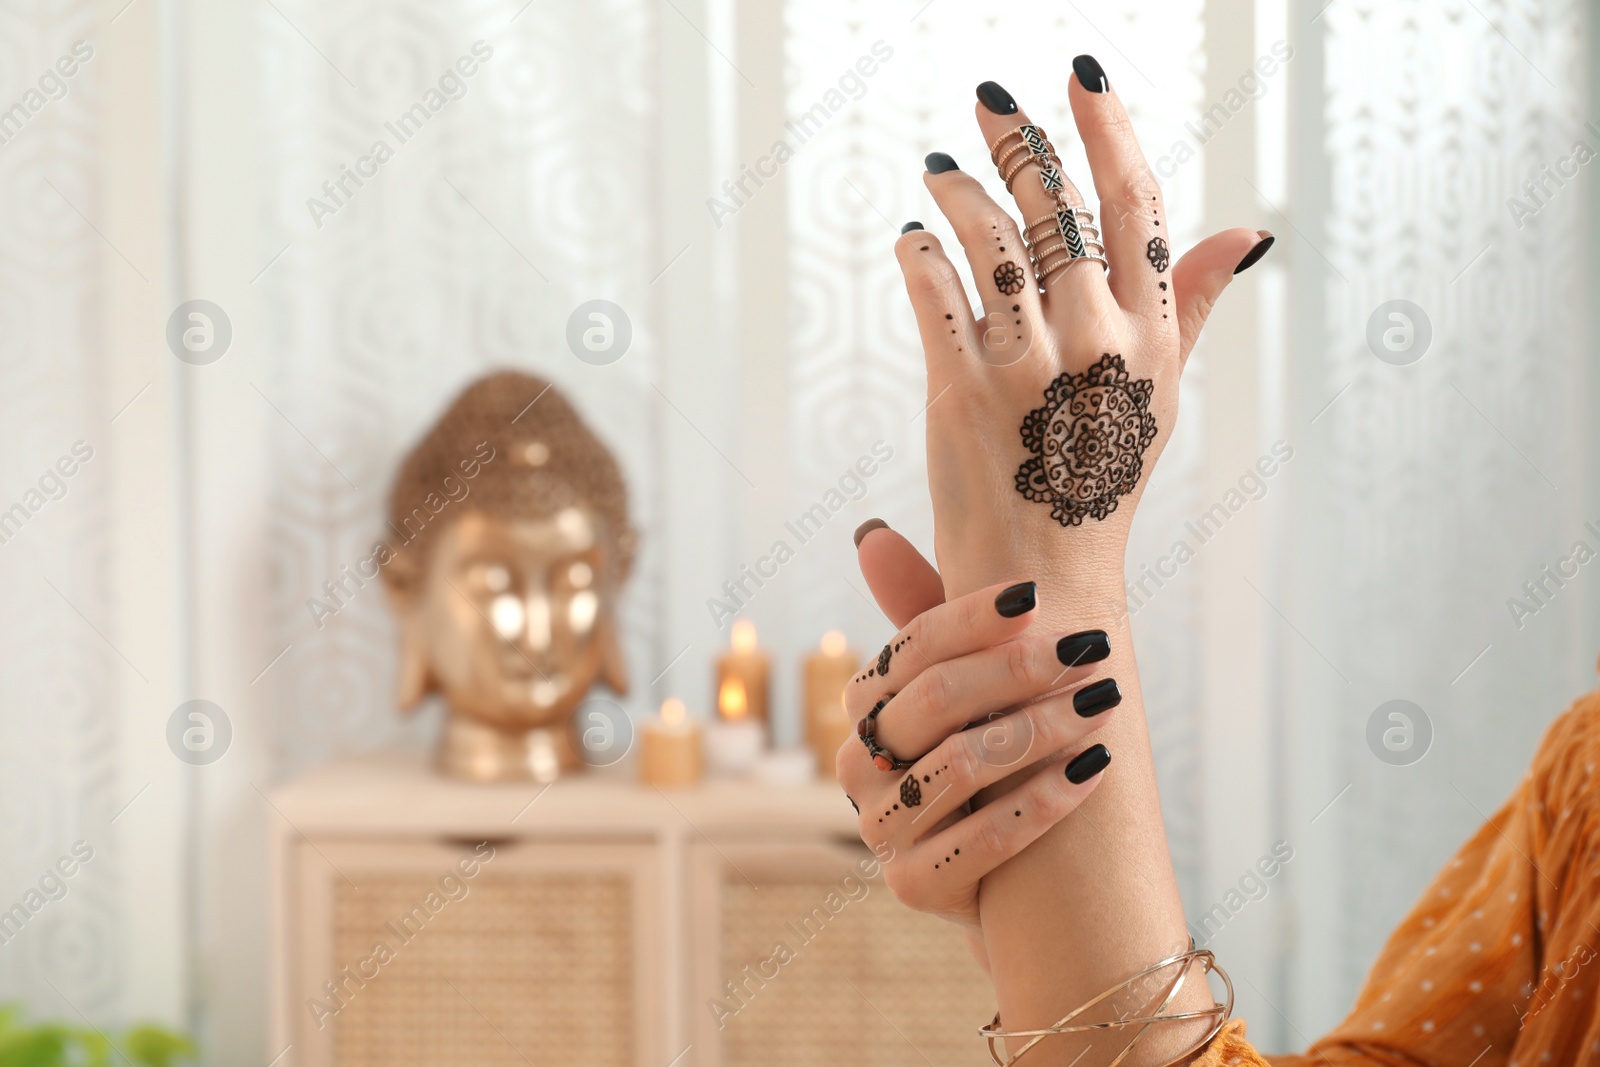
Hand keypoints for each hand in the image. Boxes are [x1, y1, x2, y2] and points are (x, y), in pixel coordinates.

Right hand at [835, 574, 1119, 932]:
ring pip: (962, 765)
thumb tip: (869, 532)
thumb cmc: (988, 756)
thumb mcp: (962, 686)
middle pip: (937, 700)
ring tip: (1106, 702)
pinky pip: (984, 838)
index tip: (1038, 596)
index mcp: (865, 705)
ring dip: (1044, 727)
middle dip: (1020, 669)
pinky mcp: (913, 886)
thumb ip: (922, 613)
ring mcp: (880, 829)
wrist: (1009, 878)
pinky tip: (1096, 768)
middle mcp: (857, 764)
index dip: (973, 619)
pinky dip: (1045, 800)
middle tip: (1091, 648)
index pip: (912, 647)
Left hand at [898, 72, 1268, 602]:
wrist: (1042, 580)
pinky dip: (917, 251)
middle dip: (1018, 141)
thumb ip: (1190, 307)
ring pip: (987, 237)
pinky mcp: (958, 392)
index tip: (1080, 74)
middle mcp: (1095, 342)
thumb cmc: (1101, 484)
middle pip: (1055, 205)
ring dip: (958, 190)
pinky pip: (933, 290)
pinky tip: (912, 237)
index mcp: (1151, 337)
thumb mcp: (1163, 396)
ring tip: (942, 171)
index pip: (1135, 203)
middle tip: (989, 102)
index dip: (1107, 128)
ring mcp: (1025, 366)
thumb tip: (1247, 234)